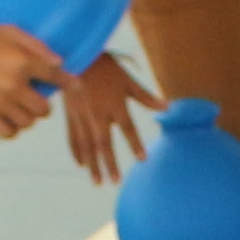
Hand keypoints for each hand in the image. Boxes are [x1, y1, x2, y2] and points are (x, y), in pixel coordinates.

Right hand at [0, 17, 68, 136]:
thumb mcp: (8, 31)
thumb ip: (36, 46)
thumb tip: (60, 63)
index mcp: (22, 61)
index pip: (56, 78)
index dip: (69, 84)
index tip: (76, 87)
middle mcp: (13, 83)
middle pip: (44, 109)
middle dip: (42, 104)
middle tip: (33, 96)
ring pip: (28, 123)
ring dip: (26, 117)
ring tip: (17, 106)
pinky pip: (8, 133)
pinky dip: (11, 128)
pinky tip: (6, 117)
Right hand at [62, 45, 154, 181]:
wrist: (76, 58)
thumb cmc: (105, 67)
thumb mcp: (127, 79)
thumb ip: (145, 96)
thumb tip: (168, 106)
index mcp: (115, 104)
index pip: (128, 128)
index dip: (135, 143)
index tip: (143, 159)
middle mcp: (98, 114)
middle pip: (104, 143)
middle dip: (109, 163)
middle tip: (115, 181)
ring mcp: (82, 116)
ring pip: (87, 145)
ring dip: (93, 165)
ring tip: (98, 182)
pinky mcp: (70, 115)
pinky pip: (73, 137)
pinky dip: (77, 152)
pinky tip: (82, 164)